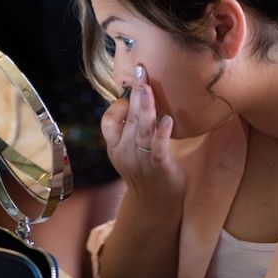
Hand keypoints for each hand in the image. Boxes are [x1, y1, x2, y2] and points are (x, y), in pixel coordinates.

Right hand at [101, 73, 185, 207]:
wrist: (156, 206)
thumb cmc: (146, 171)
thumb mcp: (130, 149)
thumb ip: (131, 127)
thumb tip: (136, 97)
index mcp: (116, 146)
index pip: (108, 122)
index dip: (118, 104)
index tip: (132, 86)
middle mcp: (125, 152)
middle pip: (129, 118)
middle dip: (135, 93)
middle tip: (141, 71)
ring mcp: (141, 161)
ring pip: (142, 130)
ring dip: (145, 108)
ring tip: (148, 89)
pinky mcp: (160, 168)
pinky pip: (158, 149)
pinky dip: (162, 134)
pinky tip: (168, 121)